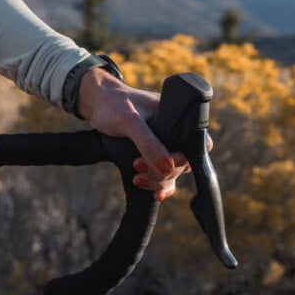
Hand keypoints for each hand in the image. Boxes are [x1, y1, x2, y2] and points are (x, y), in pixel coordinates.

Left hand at [76, 68, 194, 201]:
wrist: (95, 103)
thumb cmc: (112, 104)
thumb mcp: (130, 122)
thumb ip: (148, 143)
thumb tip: (168, 169)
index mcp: (177, 117)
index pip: (198, 144)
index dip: (185, 159)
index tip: (164, 164)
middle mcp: (173, 132)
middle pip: (183, 163)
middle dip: (163, 172)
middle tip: (138, 165)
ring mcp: (162, 143)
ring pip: (171, 171)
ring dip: (158, 180)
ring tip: (137, 177)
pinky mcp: (150, 152)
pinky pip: (162, 174)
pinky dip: (157, 184)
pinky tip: (152, 192)